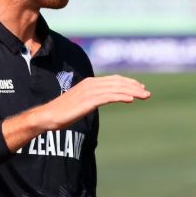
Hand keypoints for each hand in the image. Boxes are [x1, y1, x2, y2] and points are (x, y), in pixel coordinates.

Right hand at [2, 76, 149, 151]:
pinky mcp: (89, 101)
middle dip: (135, 87)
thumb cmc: (63, 111)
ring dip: (133, 92)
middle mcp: (91, 84)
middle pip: (118, 82)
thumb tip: (101, 100)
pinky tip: (132, 99)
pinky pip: (109, 97)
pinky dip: (122, 96)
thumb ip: (92, 98)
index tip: (141, 88)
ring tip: (145, 96)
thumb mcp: (81, 102)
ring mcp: (90, 91)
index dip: (129, 83)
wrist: (48, 116)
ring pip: (117, 89)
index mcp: (90, 82)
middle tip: (147, 93)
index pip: (114, 80)